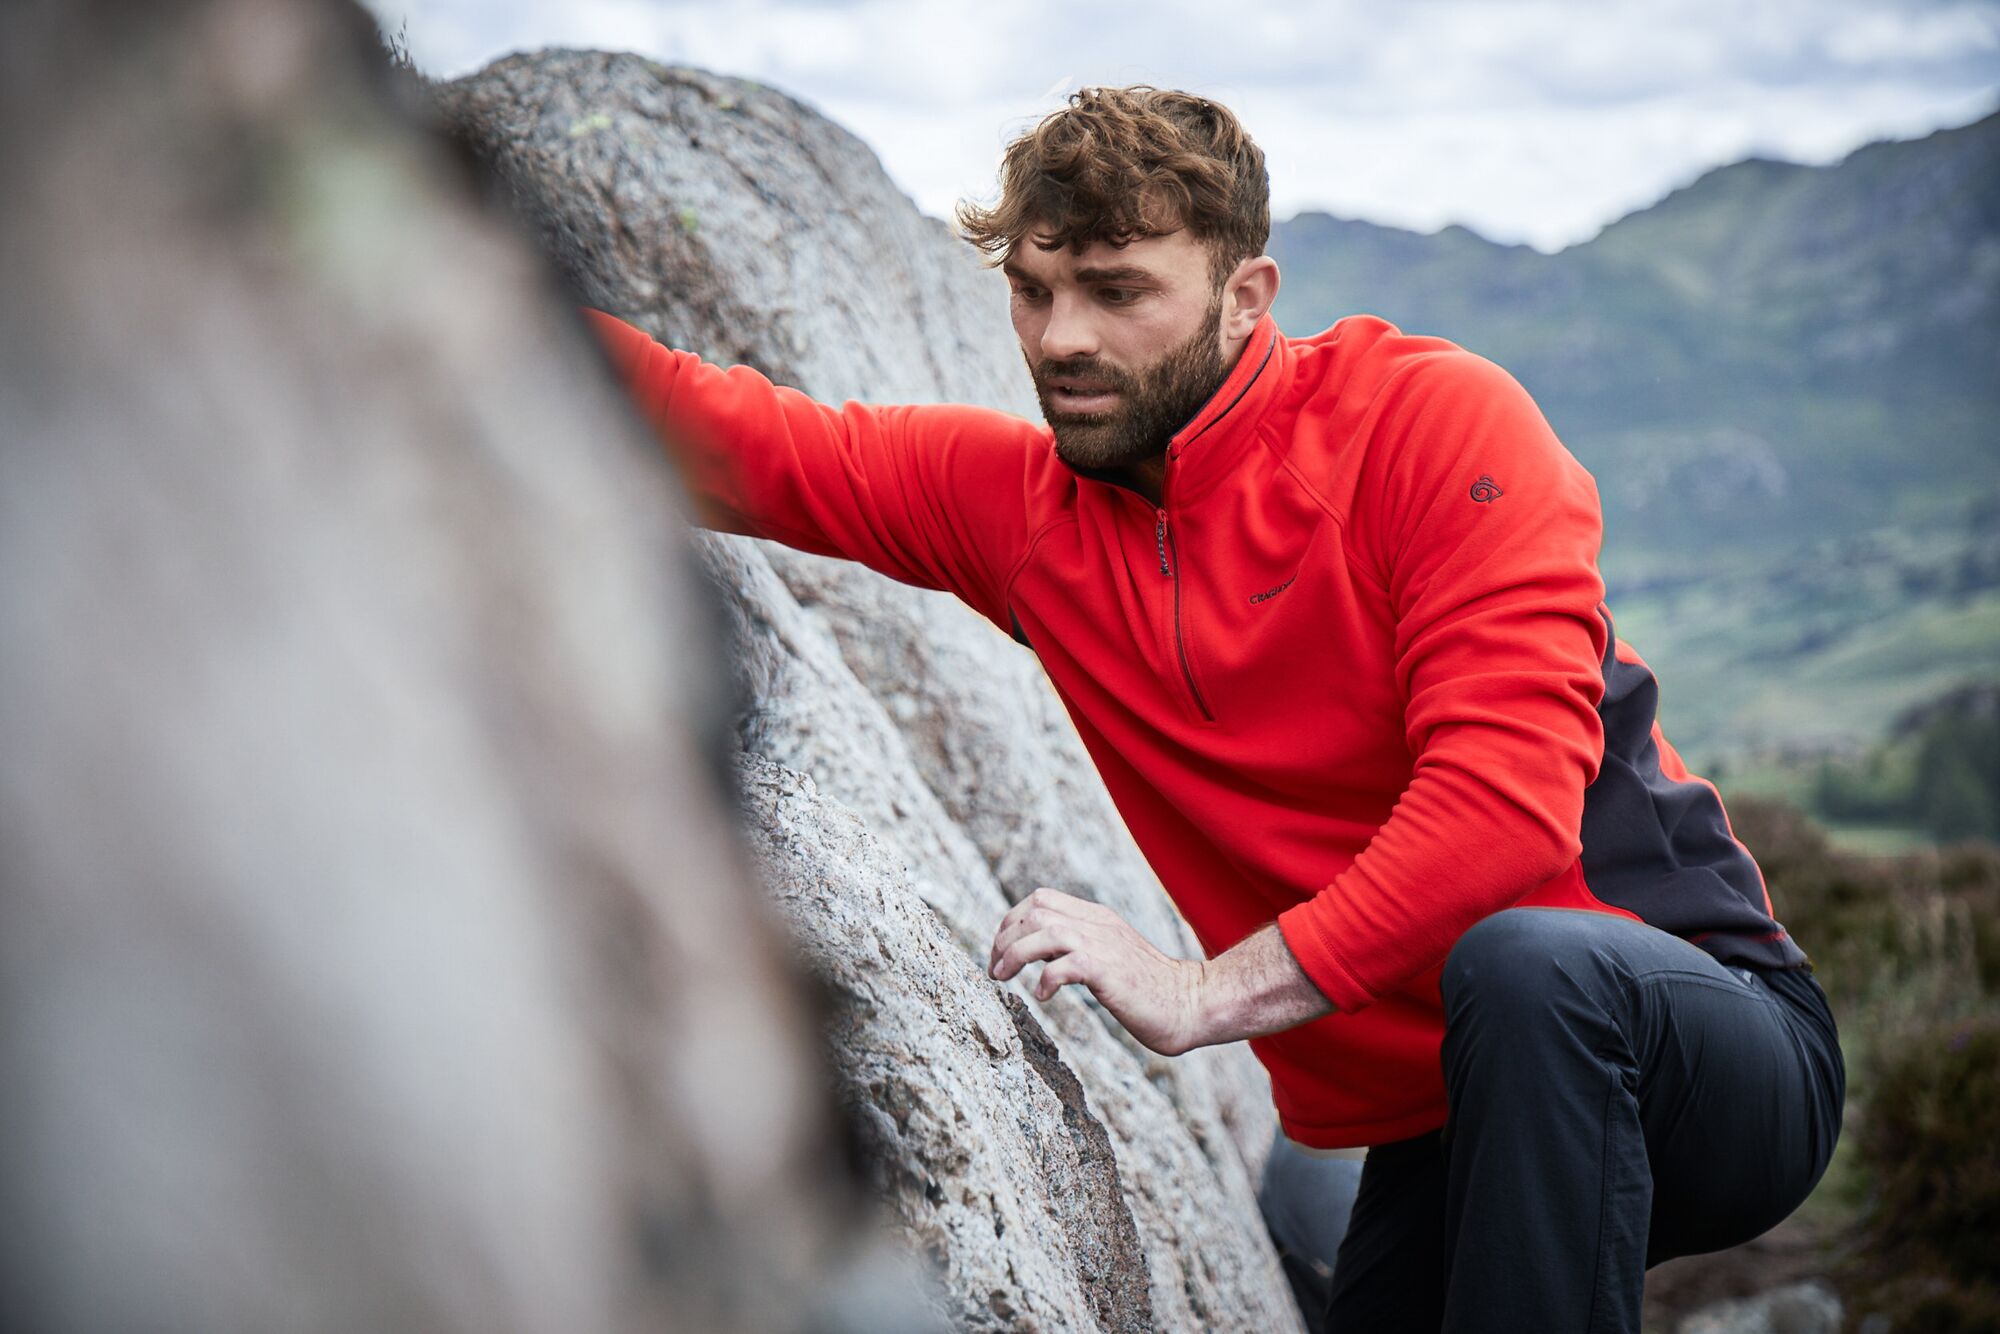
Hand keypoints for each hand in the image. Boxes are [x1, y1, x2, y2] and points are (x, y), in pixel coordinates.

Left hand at [986, 887, 1206, 1055]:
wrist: (1191, 1003)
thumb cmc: (1148, 989)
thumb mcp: (1108, 957)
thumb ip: (1078, 948)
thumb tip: (1038, 954)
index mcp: (1097, 918)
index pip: (1041, 899)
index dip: (1010, 921)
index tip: (999, 950)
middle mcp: (1098, 924)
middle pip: (1035, 911)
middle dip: (1003, 939)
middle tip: (994, 970)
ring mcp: (1105, 945)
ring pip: (1044, 930)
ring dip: (1014, 954)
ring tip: (1003, 978)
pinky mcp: (1110, 971)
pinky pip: (1066, 964)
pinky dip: (1046, 979)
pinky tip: (1043, 996)